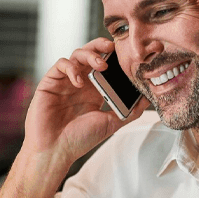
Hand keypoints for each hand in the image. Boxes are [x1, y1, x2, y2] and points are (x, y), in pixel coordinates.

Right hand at [23, 37, 148, 162]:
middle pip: (90, 54)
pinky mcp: (50, 82)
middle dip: (101, 46)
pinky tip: (79, 82)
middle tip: (112, 47)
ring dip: (90, 55)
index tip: (125, 54)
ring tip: (101, 65)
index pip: (104, 64)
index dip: (113, 56)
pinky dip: (71, 68)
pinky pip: (61, 65)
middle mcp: (80, 83)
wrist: (55, 151)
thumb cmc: (80, 140)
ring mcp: (65, 81)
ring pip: (76, 55)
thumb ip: (130, 111)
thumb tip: (148, 98)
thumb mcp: (111, 123)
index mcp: (94, 90)